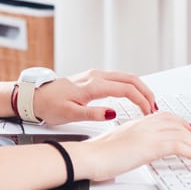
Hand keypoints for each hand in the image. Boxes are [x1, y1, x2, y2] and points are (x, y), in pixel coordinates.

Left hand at [32, 69, 156, 124]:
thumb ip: (93, 113)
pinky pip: (118, 78)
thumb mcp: (70, 114)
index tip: (149, 112)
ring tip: (149, 103)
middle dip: (146, 92)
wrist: (35, 96)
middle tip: (155, 107)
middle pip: (130, 78)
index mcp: (93, 85)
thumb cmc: (50, 105)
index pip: (126, 89)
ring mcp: (95, 75)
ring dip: (140, 88)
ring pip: (125, 76)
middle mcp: (96, 76)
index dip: (141, 100)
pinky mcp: (93, 78)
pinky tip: (134, 95)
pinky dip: (131, 86)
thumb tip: (113, 112)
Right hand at [69, 112, 190, 181]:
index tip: (187, 128)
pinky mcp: (151, 145)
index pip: (163, 117)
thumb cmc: (96, 153)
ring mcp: (148, 134)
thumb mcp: (116, 144)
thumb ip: (129, 143)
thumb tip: (134, 150)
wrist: (90, 155)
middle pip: (175, 123)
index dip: (179, 122)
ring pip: (181, 133)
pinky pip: (179, 146)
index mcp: (136, 123)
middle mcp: (144, 125)